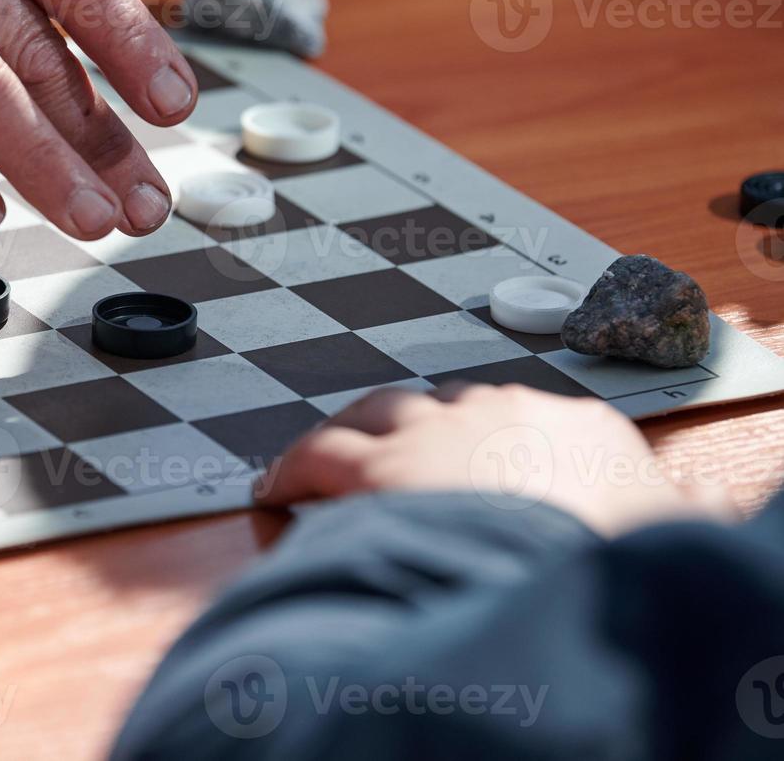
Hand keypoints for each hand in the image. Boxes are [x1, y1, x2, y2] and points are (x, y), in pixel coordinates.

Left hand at [255, 383, 738, 536]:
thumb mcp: (667, 530)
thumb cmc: (615, 556)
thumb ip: (674, 505)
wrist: (560, 570)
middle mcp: (500, 411)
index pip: (530, 423)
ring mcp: (435, 430)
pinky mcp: (375, 464)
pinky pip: (321, 453)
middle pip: (449, 410)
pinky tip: (277, 487)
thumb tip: (704, 498)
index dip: (500, 448)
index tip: (489, 471)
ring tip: (337, 462)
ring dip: (359, 436)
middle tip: (404, 467)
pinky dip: (296, 467)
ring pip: (380, 413)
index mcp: (576, 427)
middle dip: (425, 436)